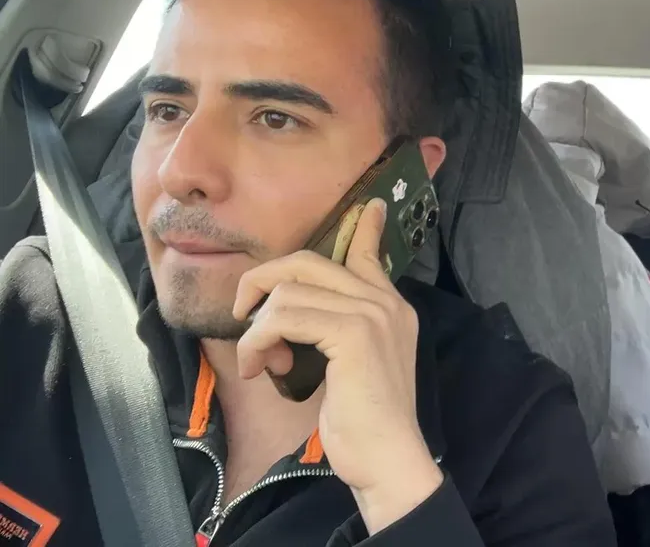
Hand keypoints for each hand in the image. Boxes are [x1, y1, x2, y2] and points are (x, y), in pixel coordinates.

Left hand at [232, 198, 443, 532]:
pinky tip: (261, 369)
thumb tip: (287, 321)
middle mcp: (385, 302)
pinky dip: (258, 342)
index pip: (371, 255)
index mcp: (392, 308)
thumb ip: (334, 333)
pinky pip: (283, 318)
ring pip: (288, 292)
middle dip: (263, 281)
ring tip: (259, 362)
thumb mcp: (351, 368)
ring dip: (256, 330)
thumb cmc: (364, 423)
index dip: (365, 229)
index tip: (371, 206)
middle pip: (309, 262)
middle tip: (244, 315)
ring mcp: (371, 314)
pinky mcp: (353, 332)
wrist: (387, 456)